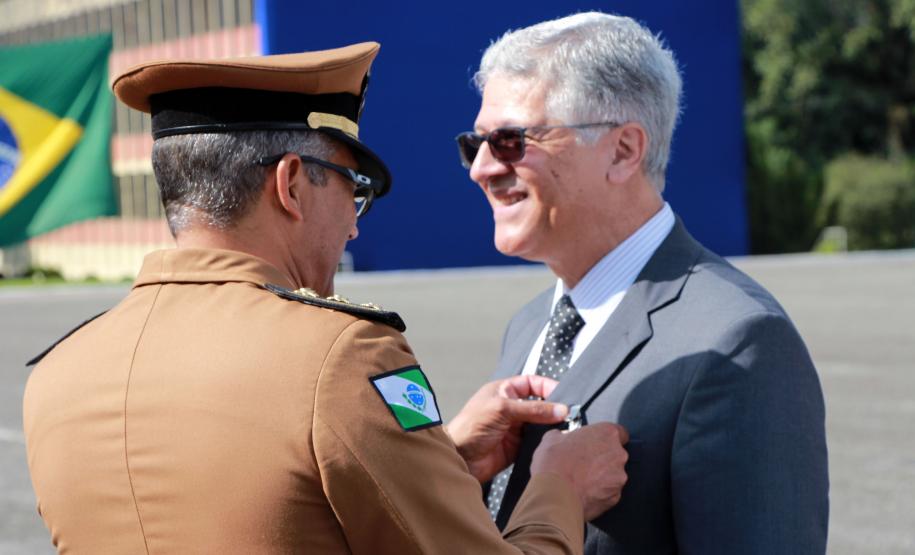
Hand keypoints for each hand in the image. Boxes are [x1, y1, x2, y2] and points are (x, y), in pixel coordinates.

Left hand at [446, 375, 568, 482]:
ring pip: (541, 424)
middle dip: (554, 408)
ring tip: (567, 428)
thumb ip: (533, 409)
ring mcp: (515, 428)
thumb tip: (561, 409)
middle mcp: (512, 408)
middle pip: (540, 404)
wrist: (459, 458)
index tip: (564, 394)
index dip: (548, 386)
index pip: (532, 383)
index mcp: (505, 392)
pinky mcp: (518, 447)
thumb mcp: (502, 410)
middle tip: (571, 413)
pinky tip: (556, 442)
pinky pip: (537, 442)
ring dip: (552, 426)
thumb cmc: (471, 426)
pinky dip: (547, 442)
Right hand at [530, 423, 628, 519]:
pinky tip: (583, 491)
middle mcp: (618, 454)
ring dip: (601, 476)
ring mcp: (618, 477)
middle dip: (602, 458)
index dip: (606, 439)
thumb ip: (565, 435)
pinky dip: (599, 492)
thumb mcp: (552, 438)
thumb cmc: (555, 465)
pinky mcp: (614, 497)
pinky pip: (609, 493)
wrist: (555, 494)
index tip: (597, 443)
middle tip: (583, 462)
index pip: (620, 433)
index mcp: (607, 434)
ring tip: (580, 479)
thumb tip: (562, 438)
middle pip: (616, 455)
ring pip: (613, 475)